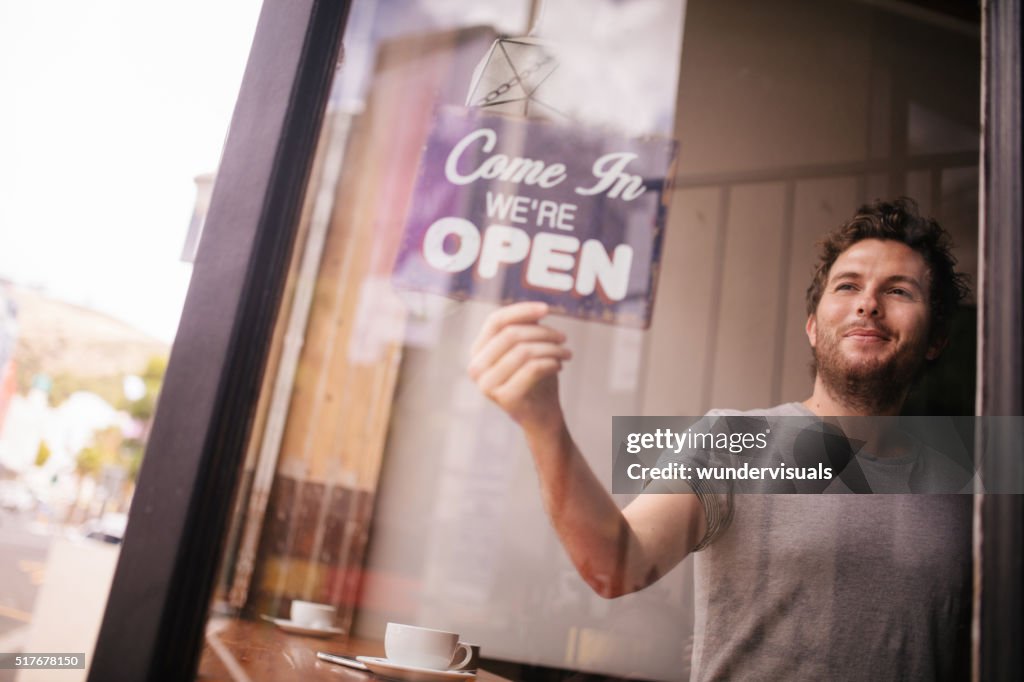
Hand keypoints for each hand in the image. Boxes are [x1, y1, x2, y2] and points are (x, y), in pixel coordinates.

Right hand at [468, 302, 571, 430]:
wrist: (541, 416)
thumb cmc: (535, 377)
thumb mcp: (529, 347)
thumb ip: (527, 327)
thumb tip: (536, 310)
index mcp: (478, 351)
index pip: (495, 321)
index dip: (521, 310)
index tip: (547, 309)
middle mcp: (476, 367)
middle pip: (511, 334)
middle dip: (543, 332)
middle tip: (563, 338)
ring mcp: (487, 384)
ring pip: (523, 351)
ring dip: (551, 348)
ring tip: (566, 353)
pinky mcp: (504, 397)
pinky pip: (532, 368)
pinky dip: (551, 362)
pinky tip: (559, 365)